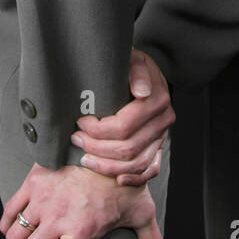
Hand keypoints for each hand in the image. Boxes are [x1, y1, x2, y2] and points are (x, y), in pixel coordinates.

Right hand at [0, 162, 162, 238]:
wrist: (111, 146)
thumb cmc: (128, 182)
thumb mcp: (144, 213)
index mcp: (82, 230)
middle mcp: (59, 216)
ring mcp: (44, 198)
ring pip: (14, 237)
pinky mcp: (35, 181)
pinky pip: (9, 211)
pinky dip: (7, 227)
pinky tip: (12, 236)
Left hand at [71, 46, 174, 185]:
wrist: (147, 73)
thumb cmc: (132, 65)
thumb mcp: (132, 59)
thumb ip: (136, 72)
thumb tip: (141, 91)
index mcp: (158, 100)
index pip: (124, 125)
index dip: (98, 129)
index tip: (80, 122)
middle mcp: (163, 121)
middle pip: (127, 147)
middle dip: (96, 147)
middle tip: (76, 138)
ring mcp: (162, 136)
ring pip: (136, 163)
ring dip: (107, 165)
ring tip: (85, 158)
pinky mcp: (159, 147)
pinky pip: (150, 170)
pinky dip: (134, 178)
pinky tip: (117, 179)